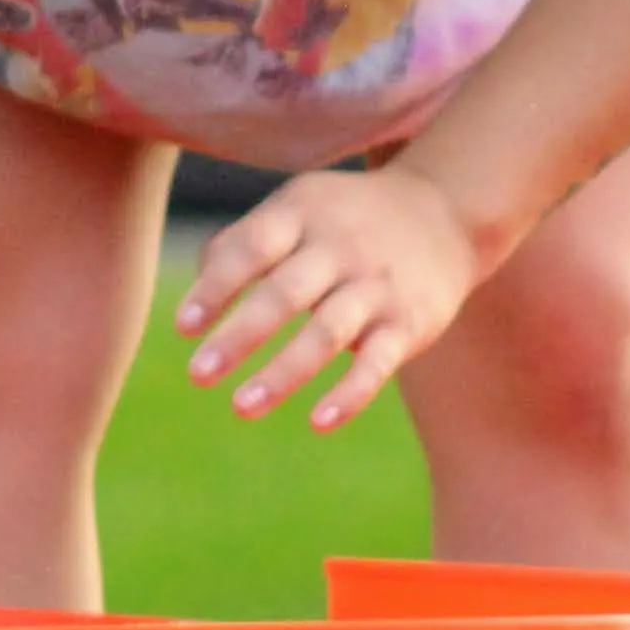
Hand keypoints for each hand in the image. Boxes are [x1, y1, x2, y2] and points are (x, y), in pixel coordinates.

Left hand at [176, 165, 488, 430]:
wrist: (446, 212)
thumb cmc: (346, 218)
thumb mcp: (298, 208)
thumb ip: (244, 241)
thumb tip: (198, 286)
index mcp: (302, 213)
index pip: (252, 248)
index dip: (216, 287)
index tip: (183, 326)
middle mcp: (339, 247)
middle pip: (285, 293)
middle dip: (240, 335)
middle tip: (198, 374)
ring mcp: (377, 286)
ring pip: (327, 332)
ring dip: (283, 373)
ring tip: (241, 407)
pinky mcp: (409, 322)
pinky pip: (378, 362)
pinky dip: (350, 394)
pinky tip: (318, 422)